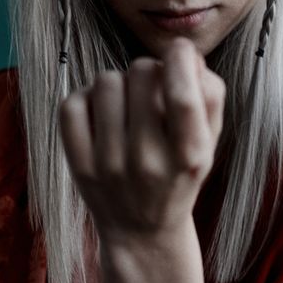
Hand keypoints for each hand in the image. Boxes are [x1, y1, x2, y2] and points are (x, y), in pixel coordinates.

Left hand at [58, 37, 224, 241]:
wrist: (142, 231)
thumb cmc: (180, 174)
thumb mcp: (210, 142)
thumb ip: (209, 95)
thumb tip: (187, 54)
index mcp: (189, 156)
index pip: (181, 96)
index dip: (181, 58)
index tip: (180, 51)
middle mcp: (147, 162)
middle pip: (142, 73)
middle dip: (150, 70)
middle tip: (152, 90)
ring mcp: (108, 164)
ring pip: (106, 81)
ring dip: (119, 83)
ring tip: (127, 107)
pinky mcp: (77, 164)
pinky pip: (73, 102)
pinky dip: (87, 99)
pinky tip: (102, 116)